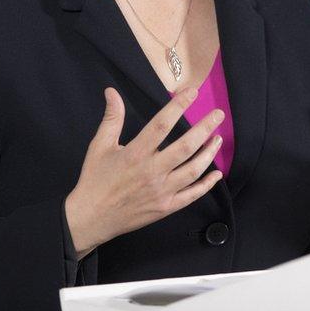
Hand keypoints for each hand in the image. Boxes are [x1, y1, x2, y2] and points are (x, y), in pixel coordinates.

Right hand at [64, 87, 223, 259]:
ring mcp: (161, 191)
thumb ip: (112, 118)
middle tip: (219, 114)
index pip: (161, 125)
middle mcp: (151, 172)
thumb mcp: (99, 146)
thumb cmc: (95, 180)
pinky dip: (207, 184)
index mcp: (135, 154)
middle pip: (185, 146)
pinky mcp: (166, 207)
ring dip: (209, 153)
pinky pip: (192, 195)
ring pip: (193, 170)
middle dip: (205, 128)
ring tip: (218, 138)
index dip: (178, 106)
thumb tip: (112, 91)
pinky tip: (216, 173)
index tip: (192, 92)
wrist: (90, 218)